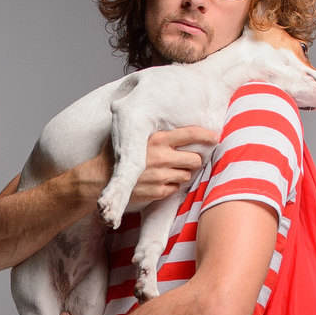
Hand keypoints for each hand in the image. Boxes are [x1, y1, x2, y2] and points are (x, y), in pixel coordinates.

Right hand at [80, 126, 219, 206]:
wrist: (100, 178)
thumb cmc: (117, 153)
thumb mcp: (133, 134)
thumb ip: (154, 130)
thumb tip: (175, 123)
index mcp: (157, 138)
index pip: (191, 134)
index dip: (207, 136)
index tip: (215, 138)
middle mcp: (161, 156)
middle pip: (195, 159)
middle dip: (194, 160)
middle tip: (187, 159)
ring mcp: (161, 175)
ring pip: (187, 175)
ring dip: (181, 173)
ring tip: (166, 170)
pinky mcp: (158, 191)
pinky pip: (176, 187)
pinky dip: (170, 185)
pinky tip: (158, 180)